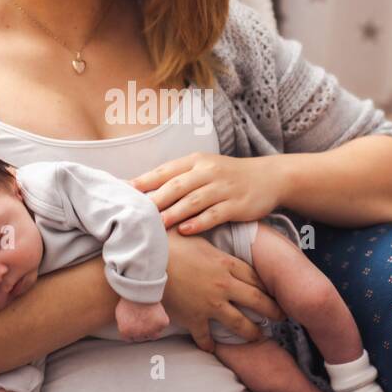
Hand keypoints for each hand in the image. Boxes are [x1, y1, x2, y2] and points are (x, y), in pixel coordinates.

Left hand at [115, 298, 170, 341]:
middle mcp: (139, 334)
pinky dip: (161, 321)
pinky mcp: (162, 324)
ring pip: (154, 335)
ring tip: (151, 320)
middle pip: (142, 338)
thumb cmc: (128, 298)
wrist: (139, 289)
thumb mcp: (119, 313)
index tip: (135, 325)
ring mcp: (151, 330)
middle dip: (142, 331)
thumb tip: (126, 327)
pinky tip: (157, 314)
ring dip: (152, 330)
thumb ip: (123, 324)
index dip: (133, 331)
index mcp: (126, 332)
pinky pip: (163, 326)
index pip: (130, 339)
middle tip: (143, 320)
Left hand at [129, 153, 285, 235]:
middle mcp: (208, 172)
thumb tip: (143, 189)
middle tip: (135, 213)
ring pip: (194, 200)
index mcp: (196, 161)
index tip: (123, 191)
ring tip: (155, 224)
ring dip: (173, 212)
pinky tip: (185, 230)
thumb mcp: (204, 168)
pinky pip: (215, 214)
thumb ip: (178, 177)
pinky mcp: (237, 204)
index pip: (165, 170)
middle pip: (177, 185)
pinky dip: (199, 222)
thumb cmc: (228, 176)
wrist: (268, 177)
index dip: (144, 181)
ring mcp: (223, 188)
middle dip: (155, 199)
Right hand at [162, 226, 283, 351]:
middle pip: (257, 301)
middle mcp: (224, 286)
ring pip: (240, 323)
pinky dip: (209, 344)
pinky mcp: (193, 317)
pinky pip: (205, 336)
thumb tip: (213, 231)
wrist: (148, 259)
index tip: (275, 293)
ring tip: (258, 336)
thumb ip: (212, 241)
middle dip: (273, 311)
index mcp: (226, 264)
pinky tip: (213, 348)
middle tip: (281, 317)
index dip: (268, 287)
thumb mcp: (197, 235)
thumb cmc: (169, 241)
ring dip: (252, 332)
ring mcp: (210, 304)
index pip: (255, 278)